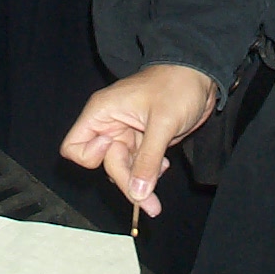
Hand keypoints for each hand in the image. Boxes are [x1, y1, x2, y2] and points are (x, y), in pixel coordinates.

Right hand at [61, 65, 217, 217]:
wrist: (201, 77)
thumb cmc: (178, 85)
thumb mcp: (163, 123)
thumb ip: (148, 159)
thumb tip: (137, 192)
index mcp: (102, 112)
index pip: (74, 148)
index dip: (93, 157)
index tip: (118, 148)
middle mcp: (110, 125)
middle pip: (103, 165)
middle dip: (125, 179)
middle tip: (147, 197)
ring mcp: (126, 135)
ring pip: (121, 170)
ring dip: (138, 182)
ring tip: (157, 191)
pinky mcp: (142, 142)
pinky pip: (137, 167)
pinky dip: (148, 174)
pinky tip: (163, 167)